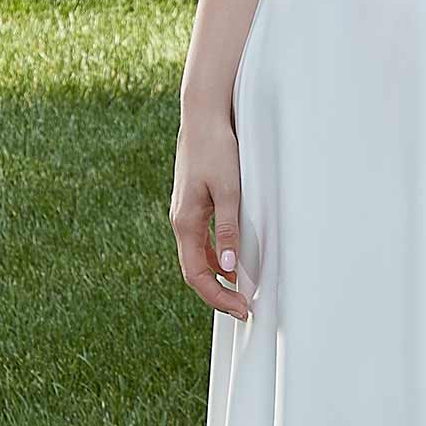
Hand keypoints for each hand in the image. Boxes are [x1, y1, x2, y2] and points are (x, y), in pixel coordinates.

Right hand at [170, 111, 252, 319]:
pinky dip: (214, 257)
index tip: (240, 309)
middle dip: (218, 292)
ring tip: (240, 289)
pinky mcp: (193, 204)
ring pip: (197, 256)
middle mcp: (181, 221)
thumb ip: (228, 230)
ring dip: (216, 277)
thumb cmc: (216, 149)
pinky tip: (230, 260)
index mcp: (185, 222)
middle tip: (244, 307)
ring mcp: (185, 213)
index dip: (217, 297)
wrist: (204, 116)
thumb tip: (227, 268)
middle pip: (194, 270)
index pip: (196, 274)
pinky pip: (200, 240)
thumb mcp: (229, 191)